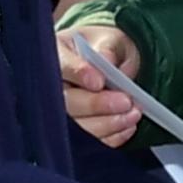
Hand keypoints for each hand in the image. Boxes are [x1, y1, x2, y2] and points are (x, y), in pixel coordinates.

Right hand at [56, 24, 140, 148]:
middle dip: (96, 104)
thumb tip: (106, 59)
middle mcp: (49, 85)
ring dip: (107, 124)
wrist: (107, 64)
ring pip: (75, 127)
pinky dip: (110, 137)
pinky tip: (127, 126)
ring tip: (133, 114)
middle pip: (65, 101)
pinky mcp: (72, 134)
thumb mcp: (109, 39)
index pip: (61, 65)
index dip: (78, 74)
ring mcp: (57, 113)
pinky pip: (87, 142)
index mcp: (55, 54)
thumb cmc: (104, 49)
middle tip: (125, 102)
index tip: (99, 81)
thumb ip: (107, 48)